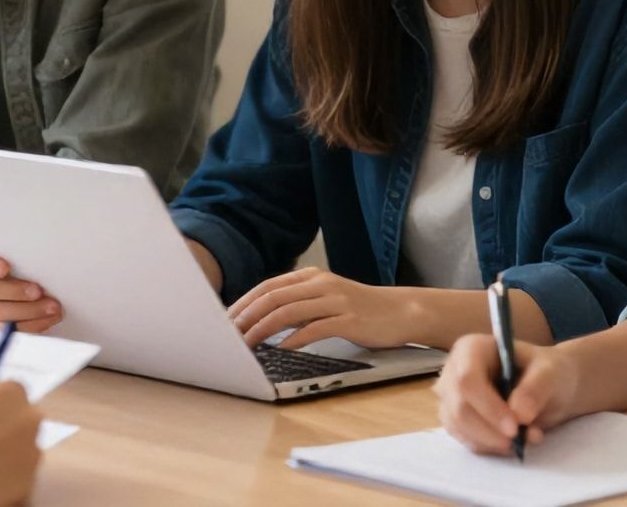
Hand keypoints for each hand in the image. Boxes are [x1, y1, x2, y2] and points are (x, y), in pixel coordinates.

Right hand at [0, 250, 61, 332]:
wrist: (51, 291)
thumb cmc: (41, 268)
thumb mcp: (35, 259)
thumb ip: (31, 256)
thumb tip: (47, 254)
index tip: (5, 268)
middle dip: (14, 291)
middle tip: (38, 291)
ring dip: (28, 310)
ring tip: (53, 307)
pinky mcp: (4, 327)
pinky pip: (13, 329)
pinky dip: (35, 324)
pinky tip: (52, 317)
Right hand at [0, 382, 41, 506]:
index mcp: (10, 393)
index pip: (12, 391)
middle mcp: (29, 419)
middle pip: (23, 420)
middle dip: (6, 428)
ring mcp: (32, 451)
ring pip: (22, 450)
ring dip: (5, 454)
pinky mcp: (28, 481)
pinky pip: (17, 476)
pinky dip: (3, 478)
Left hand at [228, 266, 409, 349]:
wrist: (401, 311)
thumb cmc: (360, 310)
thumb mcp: (327, 299)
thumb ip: (299, 304)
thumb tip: (263, 320)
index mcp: (312, 277)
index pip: (268, 286)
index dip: (244, 302)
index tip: (225, 320)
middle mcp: (321, 284)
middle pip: (274, 297)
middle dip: (247, 316)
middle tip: (229, 335)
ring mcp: (336, 300)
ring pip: (289, 311)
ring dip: (263, 329)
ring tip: (247, 345)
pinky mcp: (349, 320)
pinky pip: (315, 329)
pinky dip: (294, 339)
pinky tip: (281, 349)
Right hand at [436, 334, 583, 454]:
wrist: (548, 387)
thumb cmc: (547, 371)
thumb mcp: (550, 373)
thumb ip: (535, 389)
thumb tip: (519, 414)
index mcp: (471, 349)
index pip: (467, 379)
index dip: (487, 406)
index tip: (514, 428)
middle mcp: (453, 371)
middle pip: (459, 408)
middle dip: (490, 431)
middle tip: (526, 440)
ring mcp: (451, 398)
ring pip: (459, 428)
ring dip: (493, 442)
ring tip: (529, 437)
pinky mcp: (456, 421)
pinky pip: (466, 440)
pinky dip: (491, 447)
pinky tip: (515, 442)